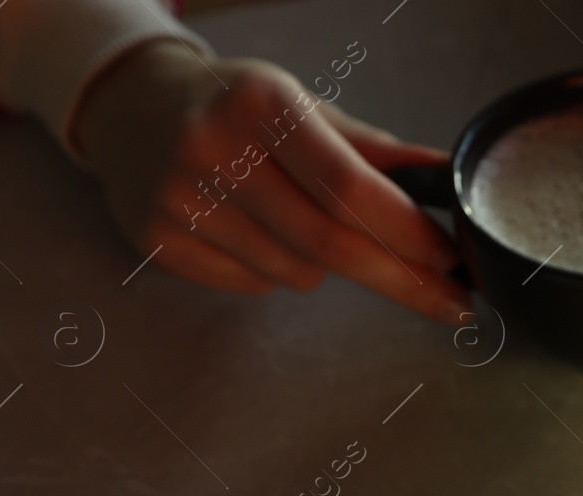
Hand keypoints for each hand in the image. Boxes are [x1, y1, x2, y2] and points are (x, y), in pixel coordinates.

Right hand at [72, 41, 467, 321]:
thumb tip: (447, 177)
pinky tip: (255, 231)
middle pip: (329, 244)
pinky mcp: (157, 242)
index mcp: (262, 105)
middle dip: (400, 279)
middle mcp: (213, 151)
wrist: (131, 107)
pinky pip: (252, 285)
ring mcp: (179, 201)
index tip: (451, 259)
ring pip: (295, 273)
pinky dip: (275, 272)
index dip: (407, 232)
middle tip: (450, 303)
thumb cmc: (237, 106)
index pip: (348, 188)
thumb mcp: (302, 106)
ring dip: (326, 265)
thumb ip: (374, 150)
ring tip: (302, 223)